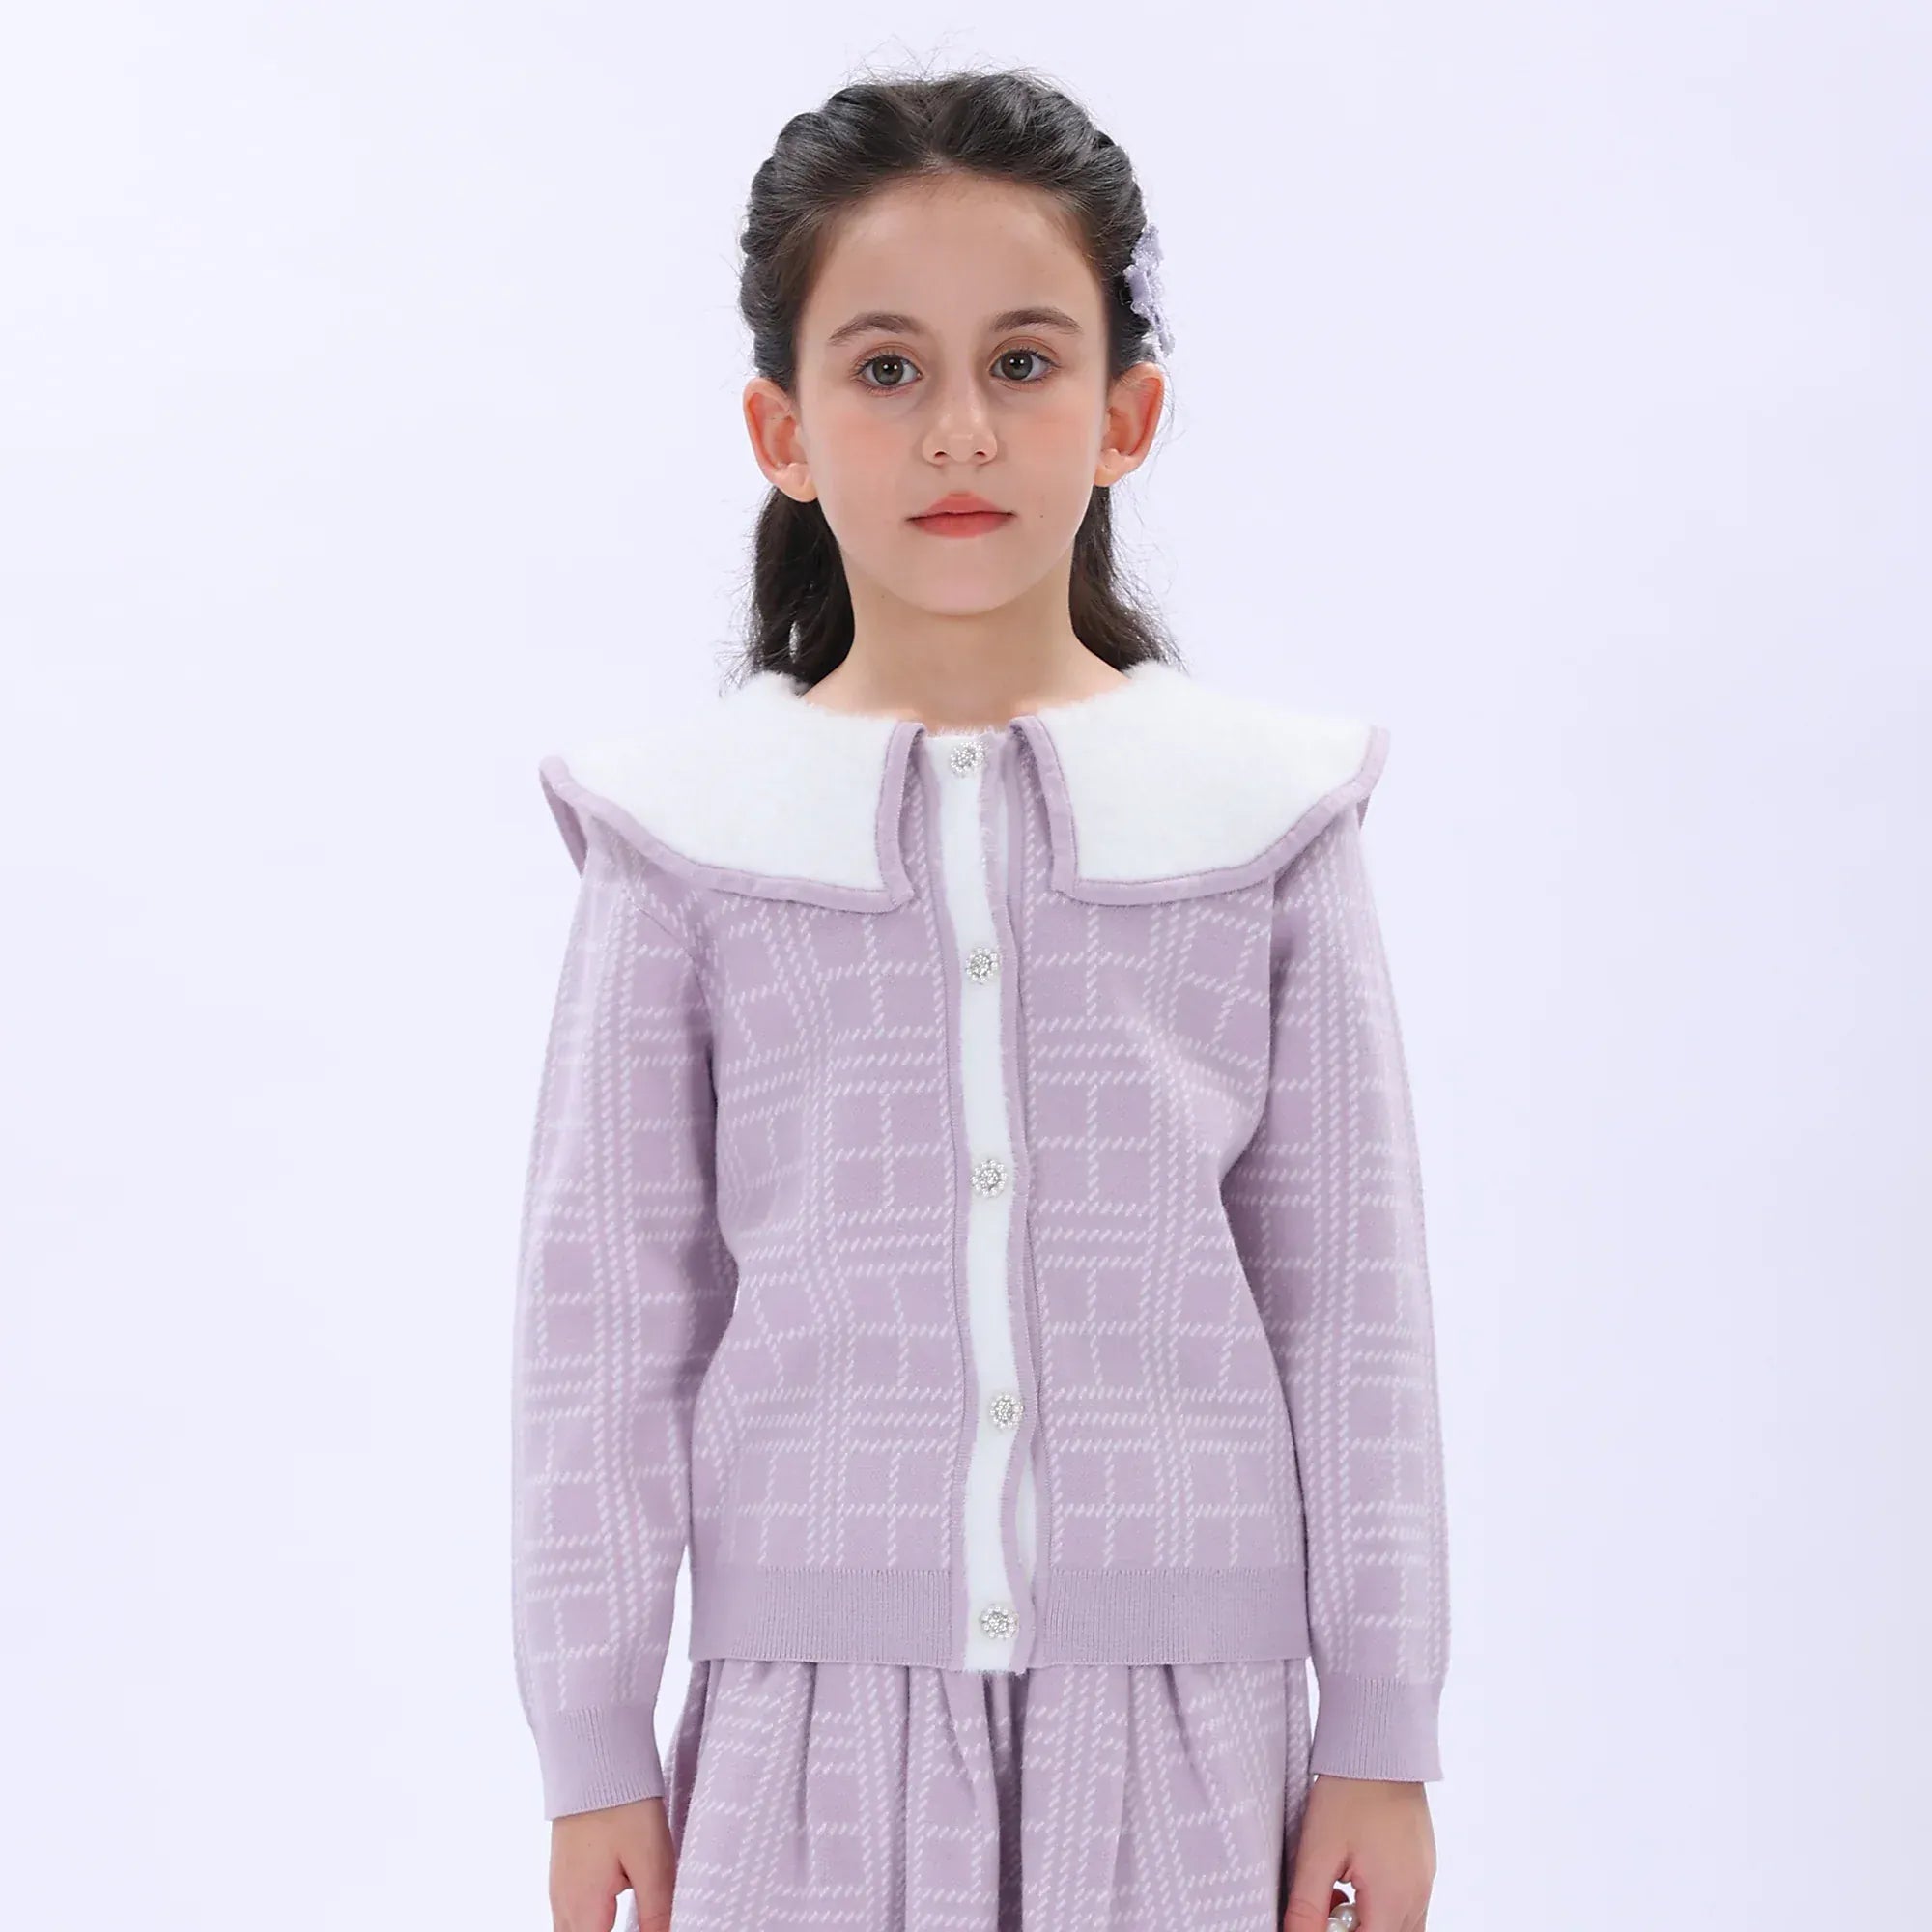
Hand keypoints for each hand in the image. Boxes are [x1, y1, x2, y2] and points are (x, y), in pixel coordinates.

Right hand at [547, 1795, 675, 1931]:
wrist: (594, 1760)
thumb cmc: (626, 1809)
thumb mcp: (653, 1864)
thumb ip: (656, 1915)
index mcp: (585, 1912)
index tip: (649, 1925)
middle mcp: (564, 1906)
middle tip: (639, 1919)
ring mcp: (559, 1889)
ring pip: (571, 1931)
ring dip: (597, 1929)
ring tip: (625, 1917)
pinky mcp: (562, 1872)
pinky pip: (569, 1915)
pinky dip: (588, 1921)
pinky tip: (608, 1909)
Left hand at [1282, 1774, 1435, 1931]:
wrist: (1380, 1747)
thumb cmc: (1349, 1792)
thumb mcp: (1317, 1851)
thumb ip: (1307, 1906)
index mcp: (1392, 1900)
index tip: (1317, 1918)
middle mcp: (1416, 1898)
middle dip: (1351, 1931)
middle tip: (1324, 1903)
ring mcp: (1424, 1883)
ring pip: (1398, 1928)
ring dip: (1367, 1923)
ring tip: (1335, 1891)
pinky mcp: (1423, 1868)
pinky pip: (1405, 1908)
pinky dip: (1380, 1908)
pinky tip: (1354, 1878)